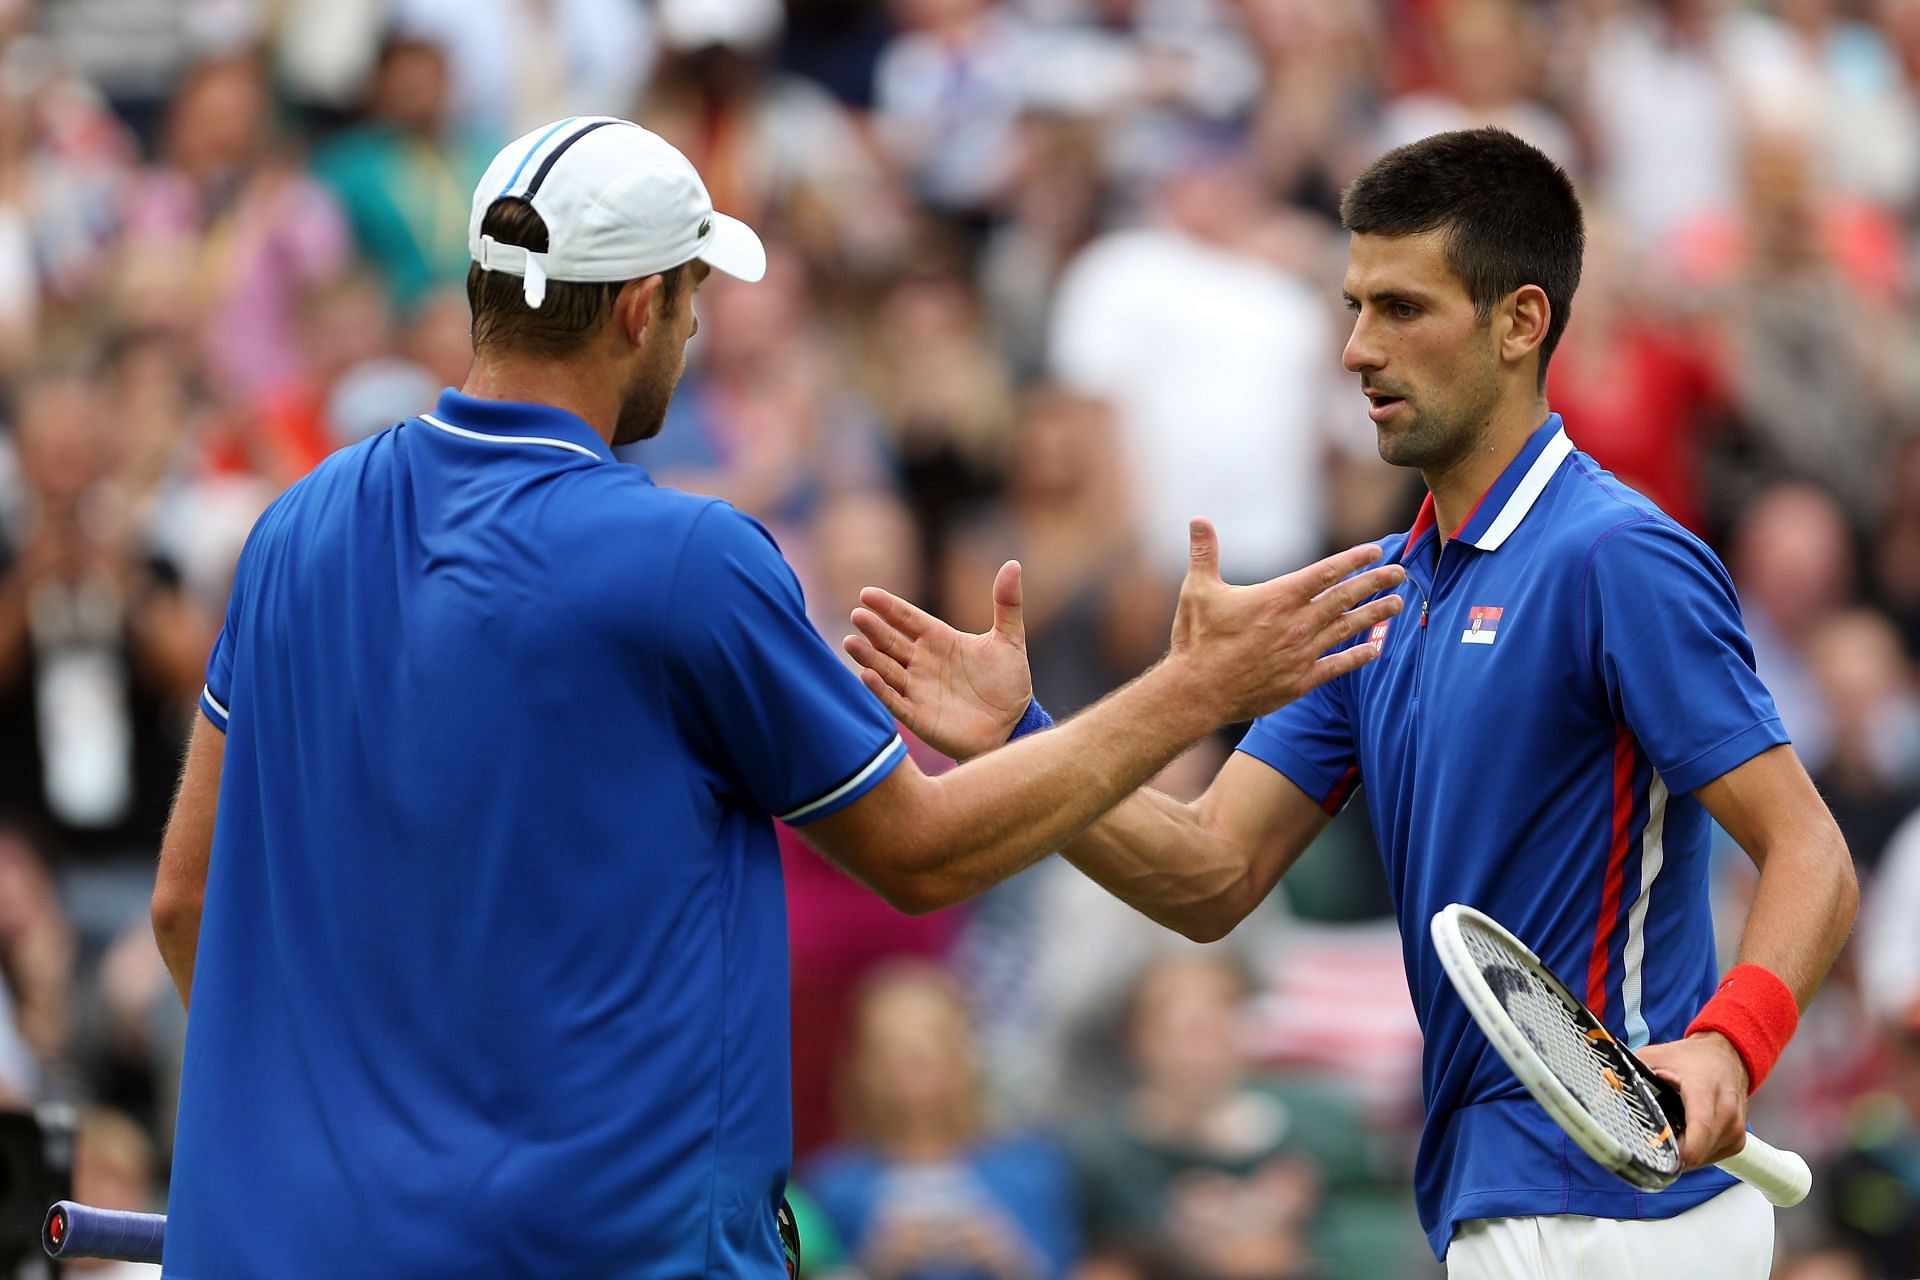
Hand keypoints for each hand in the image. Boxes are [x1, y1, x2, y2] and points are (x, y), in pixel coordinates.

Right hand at [846, 559, 1033, 759]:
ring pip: (886, 668)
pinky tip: (866, 675)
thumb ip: (1007, 604)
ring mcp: (918, 688)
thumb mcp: (1010, 640)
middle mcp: (923, 661)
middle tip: (857, 615)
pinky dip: (880, 689)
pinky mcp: (918, 715)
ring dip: (868, 656)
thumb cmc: (1008, 682)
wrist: (1013, 724)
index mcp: (940, 639)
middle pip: (891, 641)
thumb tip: (1013, 564)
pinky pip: (894, 700)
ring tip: (850, 642)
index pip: (908, 618)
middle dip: (874, 629)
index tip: (867, 594)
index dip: (889, 606)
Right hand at [1163, 520, 1403, 725]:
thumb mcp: (1197, 590)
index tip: (1375, 552)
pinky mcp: (1300, 681)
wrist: (1197, 692)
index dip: (1354, 560)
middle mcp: (1297, 623)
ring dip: (1375, 614)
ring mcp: (1301, 653)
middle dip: (1376, 582)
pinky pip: (1337, 666)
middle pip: (1346, 597)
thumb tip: (1197, 519)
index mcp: (1278, 598)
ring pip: (1348, 629)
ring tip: (1398, 604)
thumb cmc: (1196, 640)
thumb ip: (1203, 553)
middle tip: (1401, 573)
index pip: (1326, 572)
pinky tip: (1376, 649)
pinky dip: (1358, 656)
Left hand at [1636, 1031, 1751, 1169]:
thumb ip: (1626, 1075)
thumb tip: (1596, 1097)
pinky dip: (1696, 1152)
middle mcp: (1726, 1112)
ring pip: (1705, 1159)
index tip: (1660, 1158)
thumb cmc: (1690, 1057)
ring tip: (1669, 1131)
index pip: (1701, 1129)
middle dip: (1671, 1152)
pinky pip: (1713, 1157)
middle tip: (1650, 1142)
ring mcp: (1736, 1128)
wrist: (1726, 1054)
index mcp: (1705, 1090)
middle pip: (1699, 1151)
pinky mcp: (1738, 1140)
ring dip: (1683, 1153)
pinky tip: (1685, 1134)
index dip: (1682, 1151)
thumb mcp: (1653, 1058)